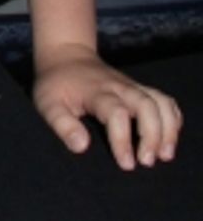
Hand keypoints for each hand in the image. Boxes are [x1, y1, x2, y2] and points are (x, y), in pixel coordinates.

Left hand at [33, 44, 181, 169]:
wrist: (66, 56)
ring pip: (160, 102)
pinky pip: (164, 100)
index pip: (116, 114)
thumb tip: (81, 147)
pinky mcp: (139, 89)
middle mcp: (120, 87)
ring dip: (168, 128)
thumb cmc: (56, 85)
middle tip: (148, 162)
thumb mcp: (47, 104)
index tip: (126, 164)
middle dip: (153, 135)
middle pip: (147, 106)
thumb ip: (62, 124)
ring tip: (165, 155)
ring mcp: (132, 86)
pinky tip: (169, 138)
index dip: (123, 140)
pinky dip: (172, 118)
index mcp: (96, 92)